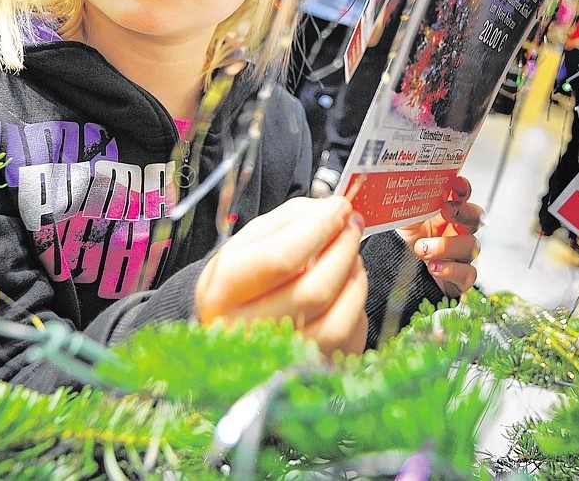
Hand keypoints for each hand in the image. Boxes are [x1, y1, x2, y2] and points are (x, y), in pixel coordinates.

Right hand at [194, 196, 368, 355]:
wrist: (234, 321)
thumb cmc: (247, 276)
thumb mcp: (253, 239)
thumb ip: (292, 218)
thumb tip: (333, 210)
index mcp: (223, 291)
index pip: (279, 258)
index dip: (318, 228)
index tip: (340, 206)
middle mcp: (245, 332)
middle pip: (312, 291)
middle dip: (343, 249)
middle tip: (353, 224)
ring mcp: (277, 360)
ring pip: (335, 321)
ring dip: (354, 279)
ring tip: (351, 255)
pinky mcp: (306, 372)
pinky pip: (346, 339)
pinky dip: (356, 304)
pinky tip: (348, 285)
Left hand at [396, 176, 481, 297]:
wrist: (391, 273)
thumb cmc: (398, 244)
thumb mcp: (402, 218)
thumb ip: (413, 200)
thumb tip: (417, 179)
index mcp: (444, 215)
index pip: (462, 197)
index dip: (463, 190)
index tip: (457, 185)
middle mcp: (455, 233)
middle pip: (476, 217)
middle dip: (464, 212)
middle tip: (446, 210)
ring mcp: (460, 256)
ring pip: (471, 246)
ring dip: (447, 246)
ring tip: (422, 249)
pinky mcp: (460, 279)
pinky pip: (468, 274)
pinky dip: (451, 270)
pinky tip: (434, 267)